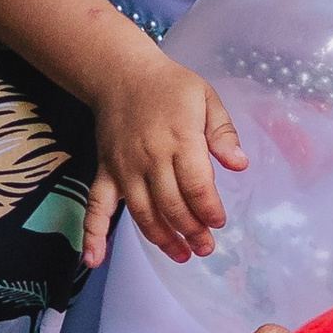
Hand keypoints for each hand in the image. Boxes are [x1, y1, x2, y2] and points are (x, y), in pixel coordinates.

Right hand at [83, 48, 247, 267]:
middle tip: (206, 246)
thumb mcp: (206, 98)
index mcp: (179, 139)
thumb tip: (239, 165)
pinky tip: (94, 259)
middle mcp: (149, 158)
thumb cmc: (170, 87)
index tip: (219, 222)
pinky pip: (95, 207)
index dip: (209, 210)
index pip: (196, 186)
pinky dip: (92, 234)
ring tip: (182, 255)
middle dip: (192, 231)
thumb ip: (223, 132)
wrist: (122, 73)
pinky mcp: (105, 172)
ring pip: (143, 213)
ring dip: (162, 239)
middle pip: (171, 205)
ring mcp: (124, 168)